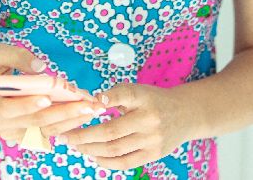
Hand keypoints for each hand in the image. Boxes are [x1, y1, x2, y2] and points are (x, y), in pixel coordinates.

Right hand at [0, 44, 105, 144]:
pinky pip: (48, 131)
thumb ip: (17, 57)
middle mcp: (0, 125)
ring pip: (45, 130)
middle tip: (87, 104)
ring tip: (92, 107)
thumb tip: (41, 67)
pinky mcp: (25, 135)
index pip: (6, 109)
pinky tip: (83, 112)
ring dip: (71, 119)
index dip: (26, 105)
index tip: (46, 97)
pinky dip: (66, 122)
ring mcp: (14, 133)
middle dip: (63, 112)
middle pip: (34, 121)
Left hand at [54, 83, 190, 170]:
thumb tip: (90, 103)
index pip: (122, 96)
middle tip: (67, 135)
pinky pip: (125, 162)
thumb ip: (117, 95)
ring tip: (77, 146)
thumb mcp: (139, 90)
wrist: (185, 114)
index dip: (102, 101)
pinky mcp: (153, 155)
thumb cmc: (153, 100)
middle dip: (85, 135)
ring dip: (91, 149)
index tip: (85, 105)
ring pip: (115, 149)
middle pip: (111, 131)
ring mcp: (152, 140)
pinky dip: (107, 162)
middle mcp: (149, 119)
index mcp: (144, 97)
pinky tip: (94, 156)